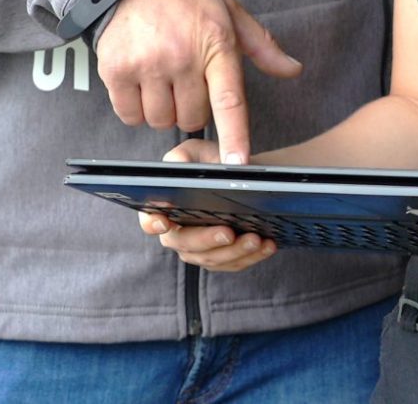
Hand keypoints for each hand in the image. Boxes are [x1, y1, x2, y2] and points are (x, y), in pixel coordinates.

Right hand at [94, 0, 300, 163]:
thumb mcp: (229, 11)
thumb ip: (261, 46)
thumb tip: (293, 70)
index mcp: (215, 44)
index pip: (228, 100)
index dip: (234, 136)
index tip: (236, 166)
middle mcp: (181, 57)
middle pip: (192, 119)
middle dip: (192, 106)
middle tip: (185, 78)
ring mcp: (146, 64)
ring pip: (160, 120)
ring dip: (163, 109)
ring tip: (161, 76)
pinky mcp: (116, 70)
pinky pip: (130, 114)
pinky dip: (135, 107)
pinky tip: (139, 81)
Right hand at [136, 139, 280, 271]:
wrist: (239, 176)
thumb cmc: (211, 163)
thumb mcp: (196, 153)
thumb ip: (181, 157)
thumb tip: (178, 166)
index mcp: (164, 209)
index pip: (150, 220)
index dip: (153, 223)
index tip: (165, 222)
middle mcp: (177, 234)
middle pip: (187, 245)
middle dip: (208, 239)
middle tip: (229, 232)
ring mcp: (198, 251)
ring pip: (213, 259)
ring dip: (236, 251)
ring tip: (256, 238)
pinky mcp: (220, 259)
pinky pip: (234, 264)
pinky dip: (252, 256)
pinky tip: (268, 245)